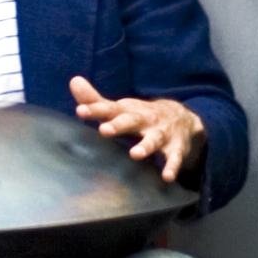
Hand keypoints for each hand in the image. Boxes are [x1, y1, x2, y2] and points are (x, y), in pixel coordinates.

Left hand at [68, 76, 203, 184]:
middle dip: (119, 125)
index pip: (110, 109)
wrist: (183, 117)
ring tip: (135, 154)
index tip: (80, 111)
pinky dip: (172, 166)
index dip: (95, 109)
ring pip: (154, 139)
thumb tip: (74, 81)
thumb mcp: (121, 108)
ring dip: (145, 146)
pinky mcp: (176, 148)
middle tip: (104, 130)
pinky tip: (167, 176)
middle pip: (131, 121)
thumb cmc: (141, 116)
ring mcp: (161, 133)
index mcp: (129, 110)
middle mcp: (145, 120)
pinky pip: (174, 157)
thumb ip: (96, 101)